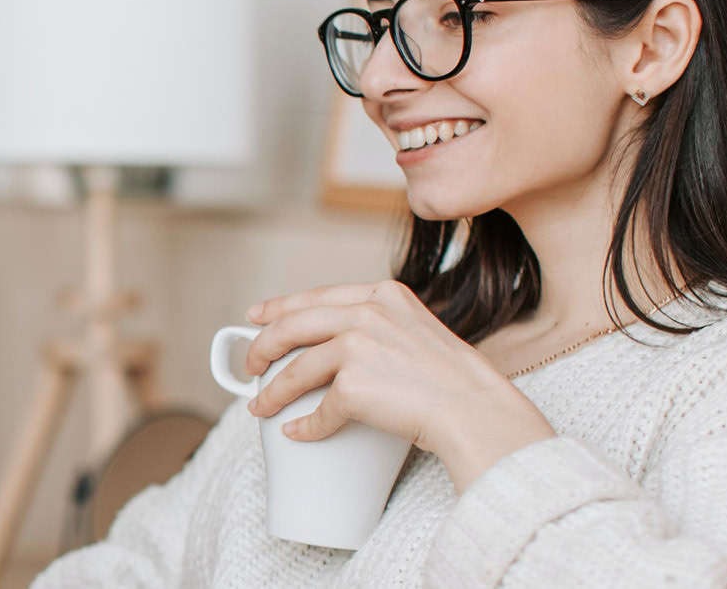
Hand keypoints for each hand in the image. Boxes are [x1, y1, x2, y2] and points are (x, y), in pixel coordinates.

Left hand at [242, 280, 556, 490]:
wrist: (476, 410)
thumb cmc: (454, 381)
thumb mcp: (418, 331)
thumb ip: (382, 327)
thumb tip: (338, 346)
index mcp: (383, 294)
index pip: (317, 296)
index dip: (280, 307)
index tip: (256, 317)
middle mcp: (367, 312)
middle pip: (293, 325)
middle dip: (262, 346)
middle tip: (250, 366)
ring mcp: (358, 346)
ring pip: (296, 369)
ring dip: (272, 392)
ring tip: (260, 407)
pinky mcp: (354, 384)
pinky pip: (319, 410)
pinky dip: (305, 425)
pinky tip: (298, 432)